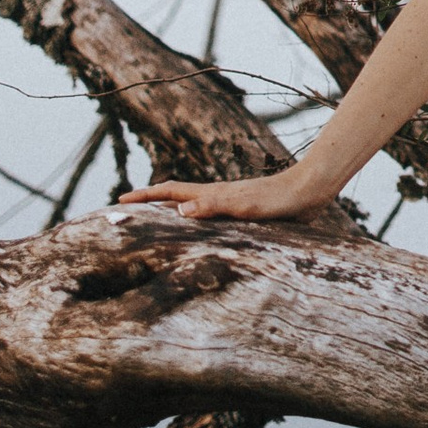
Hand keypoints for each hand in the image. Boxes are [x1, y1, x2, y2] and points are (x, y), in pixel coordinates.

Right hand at [115, 168, 327, 225]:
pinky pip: (208, 219)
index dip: (145, 197)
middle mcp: (215, 197)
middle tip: (127, 212)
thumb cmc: (276, 200)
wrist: (307, 192)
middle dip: (151, 204)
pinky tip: (197, 235)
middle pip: (175, 198)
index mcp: (211, 193)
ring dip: (170, 213)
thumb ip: (213, 207)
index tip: (120, 201)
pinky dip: (194, 225)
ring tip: (154, 224)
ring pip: (191, 208)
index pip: (169, 192)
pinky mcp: (242, 214)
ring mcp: (228, 205)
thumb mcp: (243, 206)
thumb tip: (179, 211)